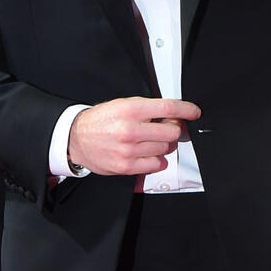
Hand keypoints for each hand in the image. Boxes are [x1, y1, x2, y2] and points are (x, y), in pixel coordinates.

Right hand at [67, 97, 201, 175]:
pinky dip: (155, 160)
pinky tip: (145, 153)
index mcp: (130, 109)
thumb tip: (173, 115)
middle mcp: (130, 130)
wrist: (76, 138)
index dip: (186, 109)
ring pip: (166, 148)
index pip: (168, 108)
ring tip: (148, 140)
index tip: (194, 112)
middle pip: (172, 131)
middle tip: (164, 127)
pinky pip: (157, 165)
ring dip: (162, 144)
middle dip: (173, 129)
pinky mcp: (127, 166)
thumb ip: (147, 109)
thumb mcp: (122, 105)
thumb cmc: (100, 121)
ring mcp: (129, 150)